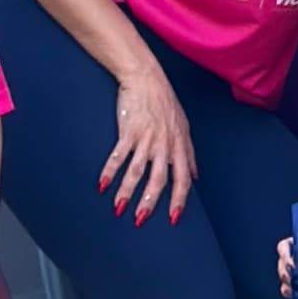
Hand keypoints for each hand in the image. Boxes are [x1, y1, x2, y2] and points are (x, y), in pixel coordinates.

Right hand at [101, 57, 195, 223]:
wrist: (146, 78)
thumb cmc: (165, 102)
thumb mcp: (184, 127)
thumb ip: (189, 154)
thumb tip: (195, 177)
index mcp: (179, 145)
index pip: (182, 179)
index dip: (178, 200)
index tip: (172, 218)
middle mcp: (164, 144)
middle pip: (158, 180)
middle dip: (149, 202)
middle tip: (140, 220)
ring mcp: (146, 138)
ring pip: (136, 171)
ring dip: (127, 193)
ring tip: (119, 209)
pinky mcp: (128, 131)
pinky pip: (118, 156)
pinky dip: (109, 172)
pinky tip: (102, 185)